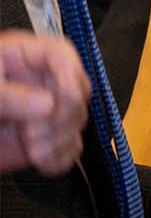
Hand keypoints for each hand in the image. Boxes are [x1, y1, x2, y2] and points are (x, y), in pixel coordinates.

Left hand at [0, 30, 90, 175]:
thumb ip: (7, 95)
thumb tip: (47, 103)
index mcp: (21, 57)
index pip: (60, 54)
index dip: (68, 74)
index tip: (64, 100)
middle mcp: (38, 82)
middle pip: (75, 90)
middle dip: (62, 116)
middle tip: (34, 134)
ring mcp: (42, 112)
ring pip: (75, 121)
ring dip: (60, 140)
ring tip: (34, 151)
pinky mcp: (42, 139)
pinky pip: (67, 147)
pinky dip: (61, 158)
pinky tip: (44, 163)